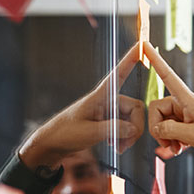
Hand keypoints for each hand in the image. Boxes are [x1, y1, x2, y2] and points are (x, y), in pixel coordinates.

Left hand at [18, 43, 144, 170]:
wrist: (52, 144)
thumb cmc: (65, 133)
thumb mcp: (89, 132)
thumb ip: (114, 128)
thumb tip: (134, 128)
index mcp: (100, 96)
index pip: (119, 74)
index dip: (130, 60)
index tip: (141, 46)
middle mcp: (108, 101)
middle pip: (136, 109)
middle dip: (135, 128)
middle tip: (125, 144)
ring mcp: (110, 111)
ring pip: (133, 120)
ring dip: (130, 136)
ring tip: (118, 147)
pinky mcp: (109, 122)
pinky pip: (127, 127)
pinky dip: (125, 138)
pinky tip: (116, 145)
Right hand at [141, 43, 193, 180]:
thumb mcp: (192, 135)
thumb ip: (169, 130)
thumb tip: (156, 129)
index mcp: (188, 99)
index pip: (167, 75)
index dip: (155, 61)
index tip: (144, 44)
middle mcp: (185, 103)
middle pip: (157, 110)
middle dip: (158, 129)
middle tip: (168, 145)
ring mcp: (187, 113)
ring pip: (164, 122)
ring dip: (166, 137)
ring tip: (176, 149)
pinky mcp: (190, 123)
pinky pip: (172, 129)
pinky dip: (173, 140)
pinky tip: (180, 149)